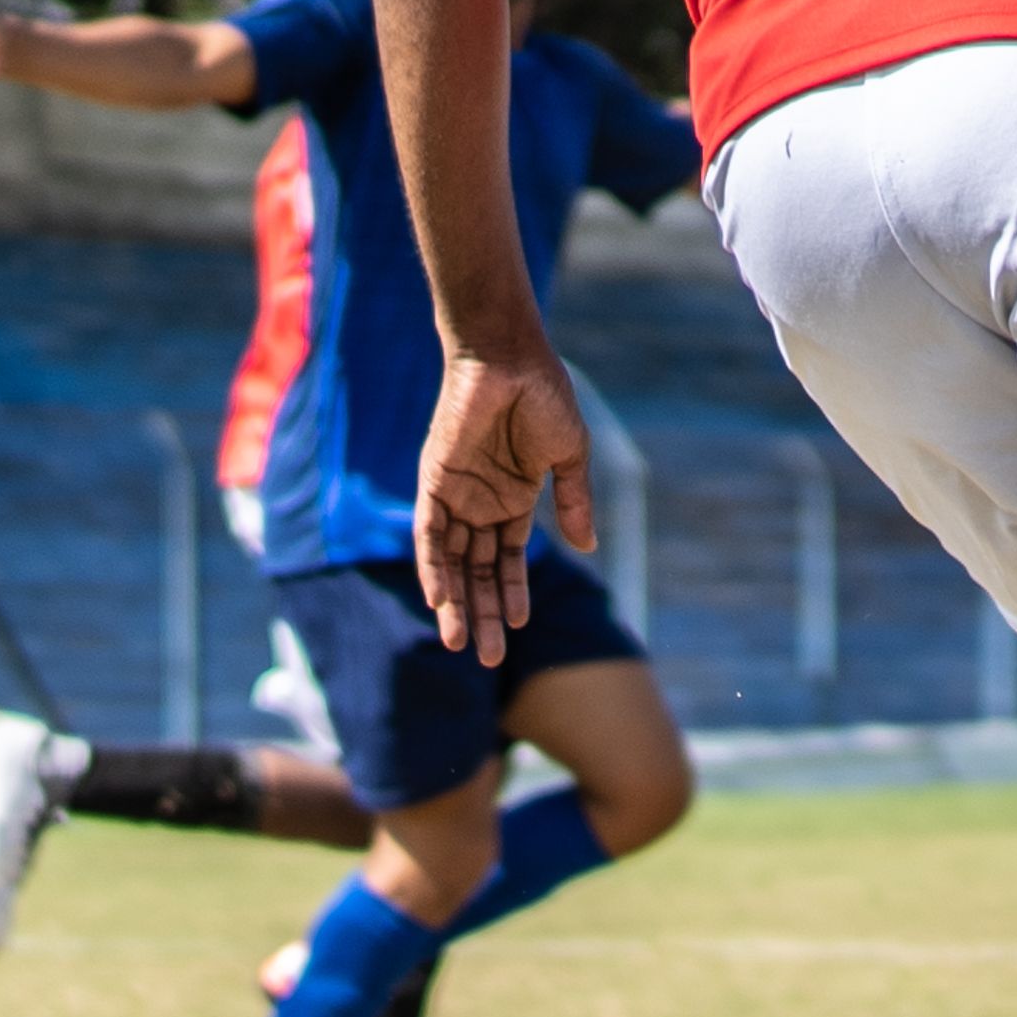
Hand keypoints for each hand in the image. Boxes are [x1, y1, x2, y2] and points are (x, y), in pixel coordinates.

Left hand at [409, 347, 593, 659]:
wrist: (509, 357)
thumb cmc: (544, 397)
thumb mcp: (569, 456)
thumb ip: (573, 502)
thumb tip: (586, 549)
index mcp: (513, 500)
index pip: (508, 560)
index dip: (511, 593)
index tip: (518, 626)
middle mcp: (481, 503)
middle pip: (479, 571)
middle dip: (483, 613)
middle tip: (488, 658)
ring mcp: (455, 494)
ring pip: (453, 561)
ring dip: (456, 602)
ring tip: (461, 642)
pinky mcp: (434, 481)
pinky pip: (429, 533)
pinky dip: (433, 566)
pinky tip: (439, 599)